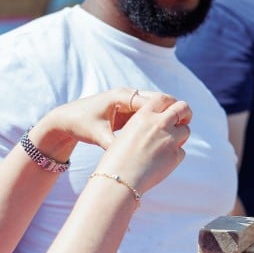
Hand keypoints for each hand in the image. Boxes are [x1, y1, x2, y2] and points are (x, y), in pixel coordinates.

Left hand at [38, 88, 174, 157]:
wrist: (67, 119)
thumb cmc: (81, 124)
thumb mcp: (97, 135)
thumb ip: (114, 144)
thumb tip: (127, 156)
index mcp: (120, 97)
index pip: (152, 99)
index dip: (168, 110)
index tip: (181, 122)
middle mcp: (127, 96)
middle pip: (158, 98)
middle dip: (173, 110)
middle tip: (186, 124)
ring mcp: (128, 101)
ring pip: (155, 105)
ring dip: (166, 114)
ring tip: (180, 128)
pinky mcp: (127, 109)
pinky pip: (148, 112)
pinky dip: (157, 119)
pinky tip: (166, 132)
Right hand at [93, 97, 192, 194]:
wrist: (118, 180)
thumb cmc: (116, 159)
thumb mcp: (127, 133)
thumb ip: (144, 125)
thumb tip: (159, 123)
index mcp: (144, 115)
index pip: (164, 98)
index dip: (170, 102)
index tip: (172, 108)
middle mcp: (159, 124)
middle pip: (182, 108)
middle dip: (186, 113)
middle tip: (184, 119)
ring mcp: (169, 139)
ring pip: (186, 130)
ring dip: (181, 135)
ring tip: (169, 145)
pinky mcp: (175, 156)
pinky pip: (182, 152)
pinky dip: (175, 155)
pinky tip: (162, 162)